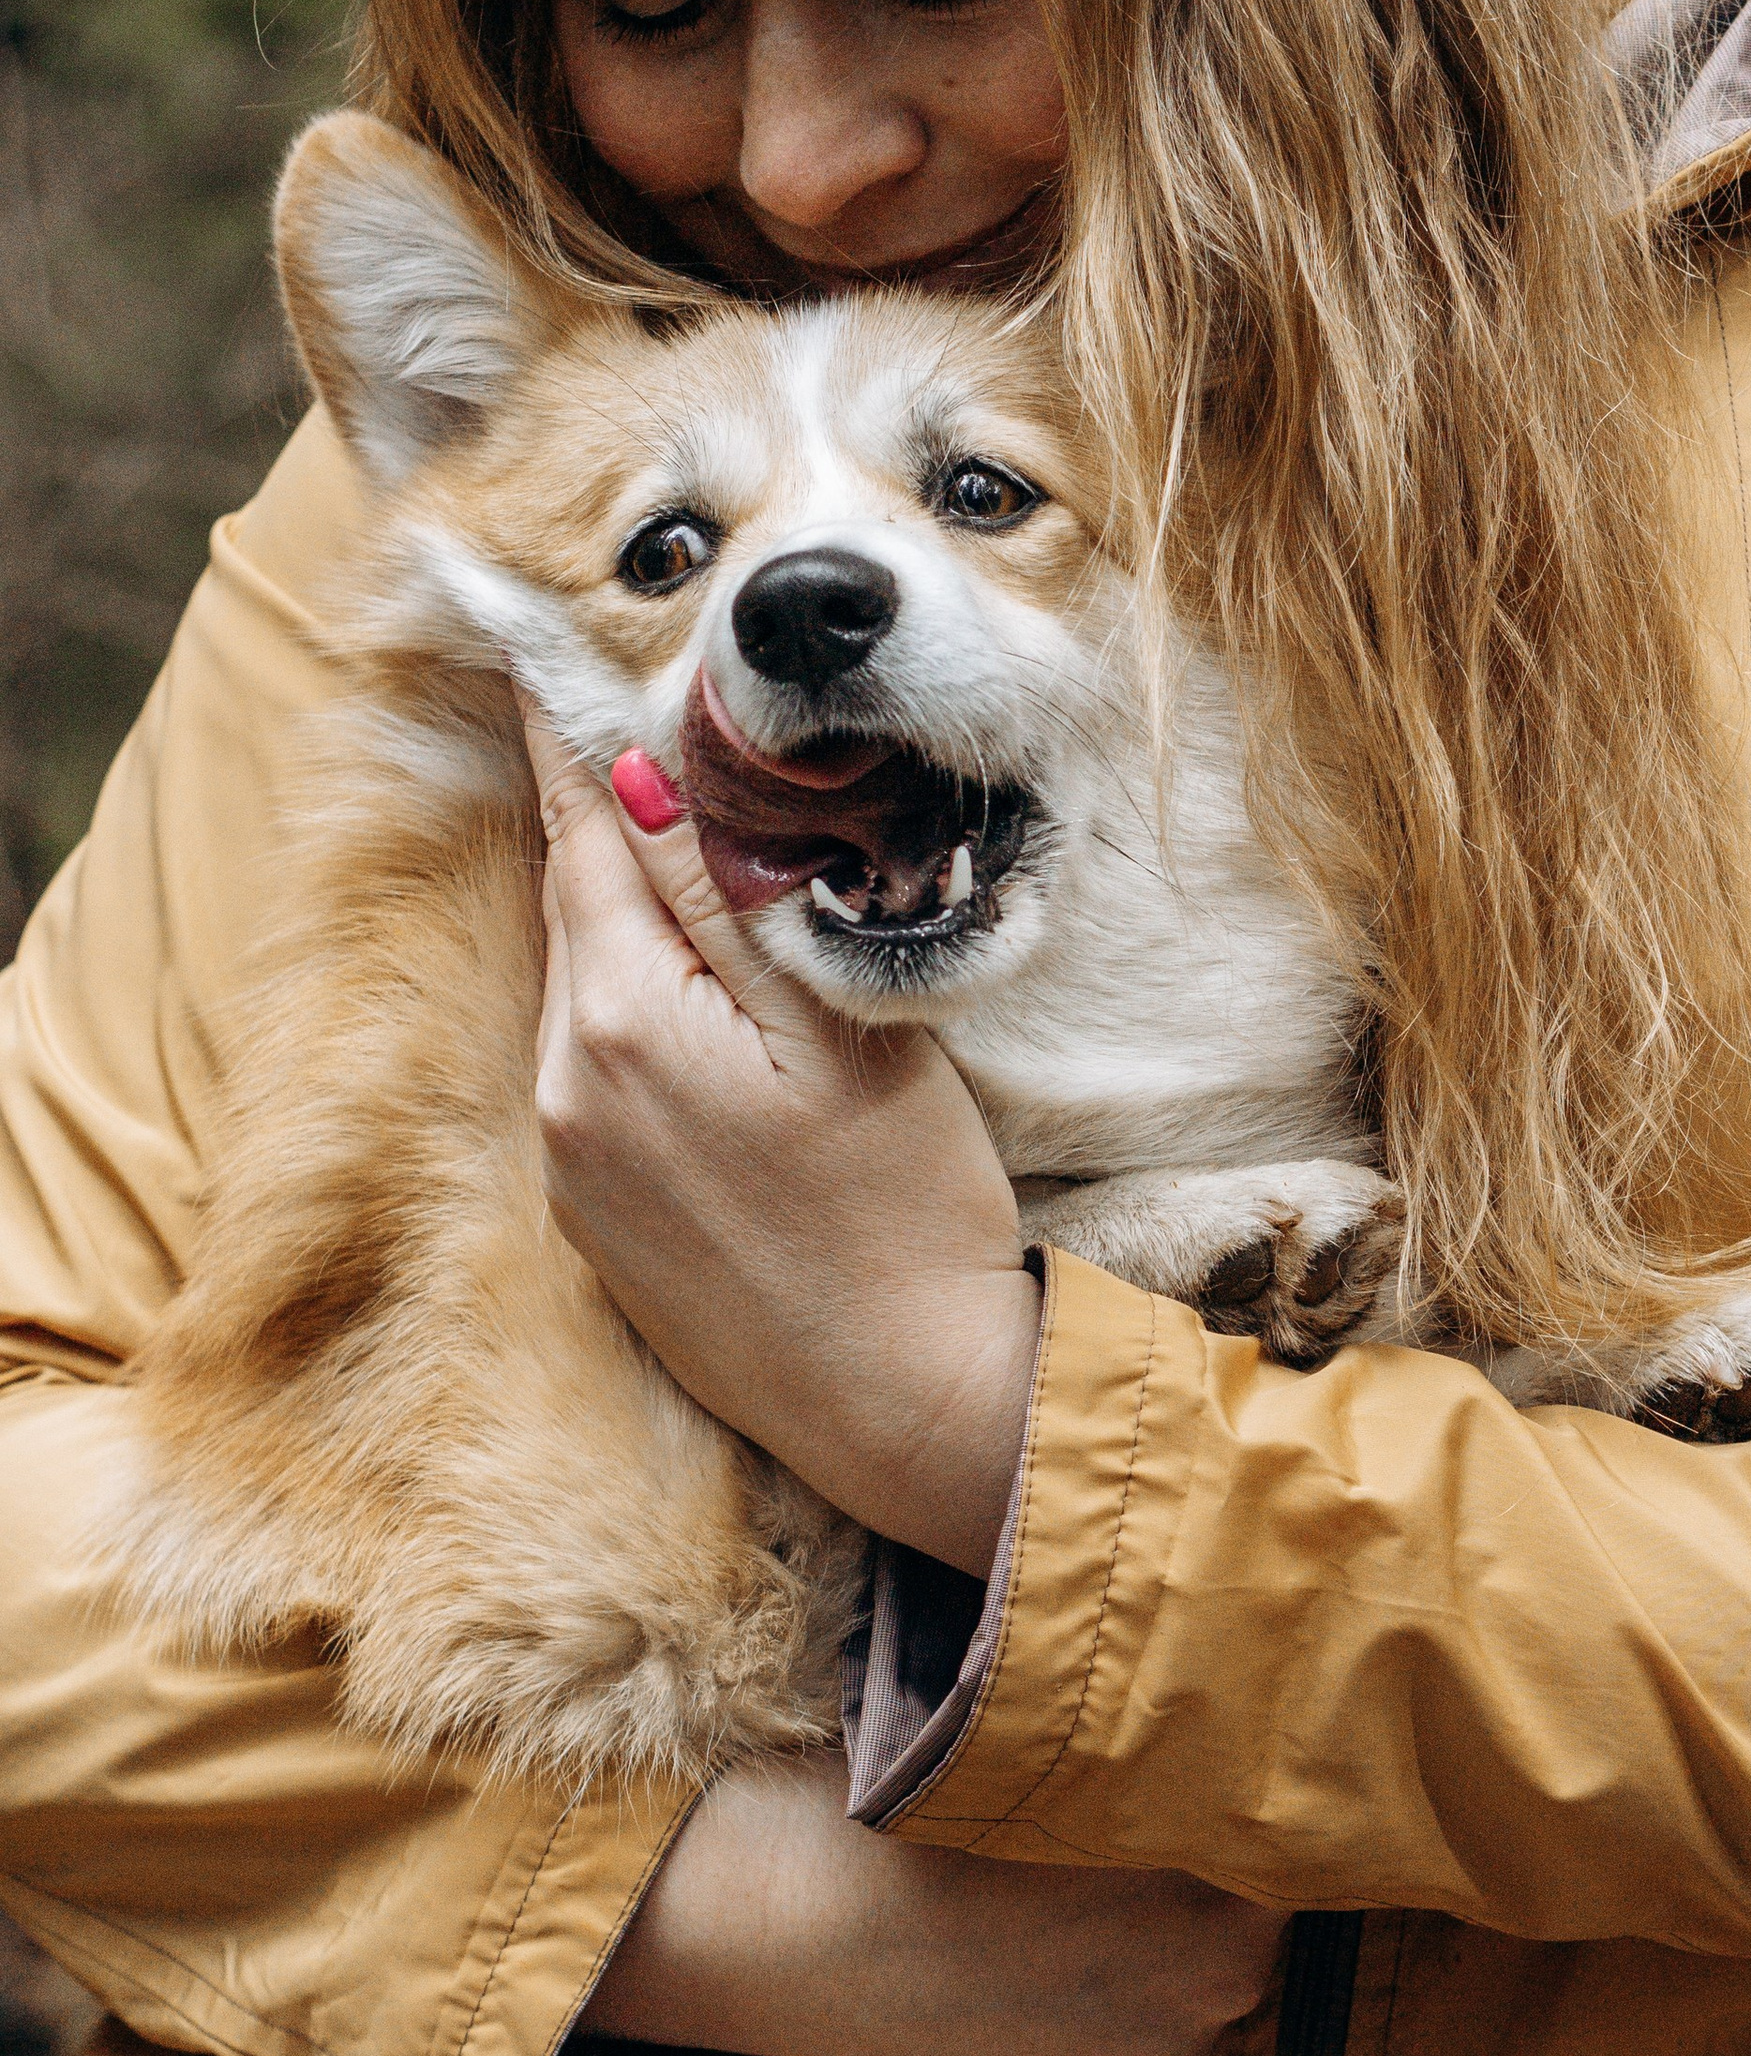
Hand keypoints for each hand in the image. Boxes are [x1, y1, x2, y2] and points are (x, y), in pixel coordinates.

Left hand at [522, 700, 1038, 1572]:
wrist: (905, 1408)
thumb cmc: (905, 1216)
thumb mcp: (842, 1029)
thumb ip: (735, 900)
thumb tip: (649, 775)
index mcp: (622, 1022)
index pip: (580, 834)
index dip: (567, 734)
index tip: (541, 646)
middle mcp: (565, 1089)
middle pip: (580, 908)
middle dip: (608, 820)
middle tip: (639, 719)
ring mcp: (572, 1163)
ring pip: (590, 990)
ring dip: (632, 922)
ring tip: (696, 854)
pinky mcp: (597, 1222)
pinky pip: (599, 1073)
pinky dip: (637, 1014)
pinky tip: (709, 1011)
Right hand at [587, 1754, 1286, 2055]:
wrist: (832, 1929)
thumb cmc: (953, 1828)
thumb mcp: (1081, 1784)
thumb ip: (1172, 1805)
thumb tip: (1233, 1783)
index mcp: (1223, 1900)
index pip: (1279, 1872)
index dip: (1237, 1844)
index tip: (1195, 1825)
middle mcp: (1212, 1997)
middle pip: (1241, 1952)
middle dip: (1200, 1920)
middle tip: (1125, 1882)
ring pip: (1188, 2021)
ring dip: (1152, 1988)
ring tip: (1066, 1943)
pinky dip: (1099, 2045)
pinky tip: (1033, 2000)